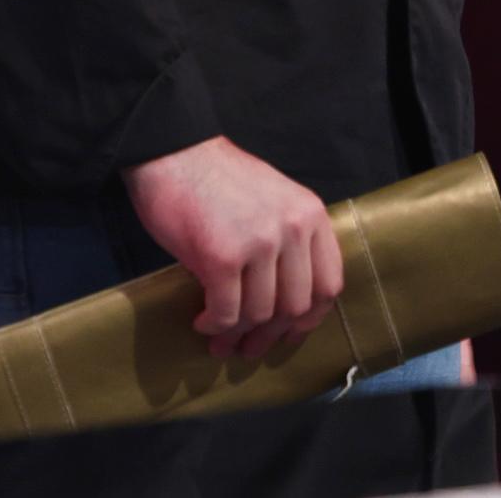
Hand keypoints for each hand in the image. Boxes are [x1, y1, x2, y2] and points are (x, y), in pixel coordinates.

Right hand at [123, 137, 344, 359]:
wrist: (172, 152)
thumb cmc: (217, 179)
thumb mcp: (273, 201)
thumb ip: (288, 242)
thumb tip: (284, 307)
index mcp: (311, 214)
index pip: (329, 284)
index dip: (310, 318)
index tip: (289, 333)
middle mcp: (293, 228)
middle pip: (296, 306)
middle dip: (271, 335)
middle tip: (248, 347)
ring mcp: (260, 242)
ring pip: (260, 313)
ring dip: (238, 335)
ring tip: (220, 341)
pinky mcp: (222, 256)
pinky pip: (227, 312)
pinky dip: (215, 326)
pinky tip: (202, 323)